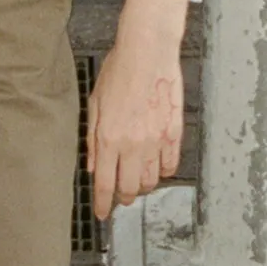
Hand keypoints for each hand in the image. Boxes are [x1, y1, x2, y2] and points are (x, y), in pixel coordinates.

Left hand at [85, 34, 183, 219]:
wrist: (147, 52)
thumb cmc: (119, 71)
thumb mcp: (95, 103)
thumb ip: (93, 139)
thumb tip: (92, 166)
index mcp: (109, 138)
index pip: (105, 184)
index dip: (102, 204)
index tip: (101, 213)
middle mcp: (133, 144)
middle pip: (129, 188)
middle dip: (123, 198)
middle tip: (120, 197)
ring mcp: (156, 140)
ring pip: (151, 181)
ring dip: (142, 187)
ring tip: (137, 182)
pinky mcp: (173, 133)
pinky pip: (170, 165)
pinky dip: (163, 171)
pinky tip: (157, 167)